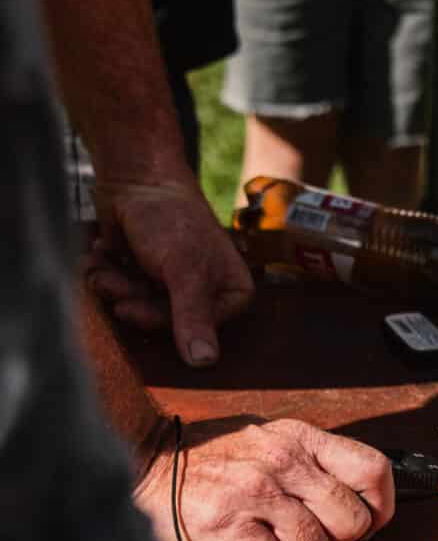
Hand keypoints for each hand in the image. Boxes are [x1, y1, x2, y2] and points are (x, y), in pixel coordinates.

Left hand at [85, 175, 253, 366]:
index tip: (130, 306)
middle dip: (131, 299)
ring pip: (140, 308)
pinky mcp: (149, 276)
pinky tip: (102, 257)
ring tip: (102, 265)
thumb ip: (193, 317)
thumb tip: (205, 364)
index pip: (196, 332)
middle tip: (111, 282)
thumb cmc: (171, 217)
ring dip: (114, 286)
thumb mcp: (184, 270)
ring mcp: (176, 285)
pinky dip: (108, 275)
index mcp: (233, 293)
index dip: (160, 320)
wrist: (135, 177)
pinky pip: (126, 293)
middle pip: (164, 322)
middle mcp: (208, 292)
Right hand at [134, 417, 394, 540]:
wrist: (148, 462)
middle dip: (340, 538)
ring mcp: (256, 492)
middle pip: (353, 519)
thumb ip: (315, 460)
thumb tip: (365, 493)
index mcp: (301, 438)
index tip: (370, 520)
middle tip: (313, 534)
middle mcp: (283, 461)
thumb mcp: (271, 438)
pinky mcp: (229, 525)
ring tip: (274, 539)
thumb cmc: (216, 458)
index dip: (382, 504)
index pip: (373, 469)